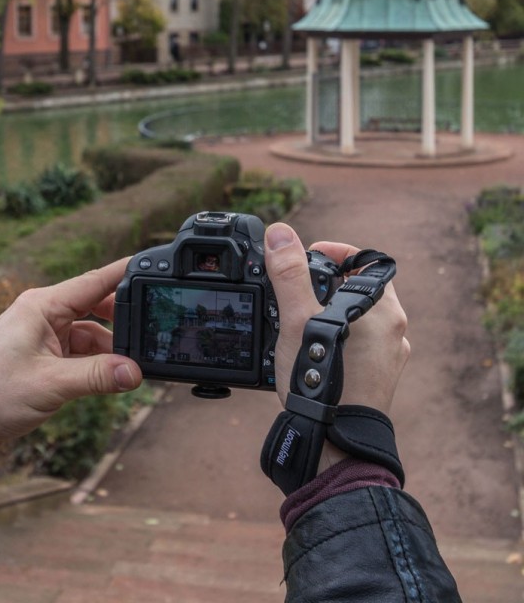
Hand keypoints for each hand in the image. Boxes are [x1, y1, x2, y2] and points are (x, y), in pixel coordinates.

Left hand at [0, 258, 141, 485]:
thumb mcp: (49, 385)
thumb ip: (95, 377)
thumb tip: (135, 373)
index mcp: (42, 306)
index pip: (95, 281)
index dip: (127, 273)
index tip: (156, 266)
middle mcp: (43, 315)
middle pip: (96, 306)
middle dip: (124, 320)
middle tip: (153, 332)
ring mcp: (42, 336)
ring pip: (90, 334)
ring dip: (109, 350)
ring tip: (131, 369)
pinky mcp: (41, 358)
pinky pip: (78, 354)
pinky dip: (95, 365)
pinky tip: (109, 380)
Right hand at [263, 223, 409, 472]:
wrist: (336, 441)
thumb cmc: (323, 380)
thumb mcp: (298, 319)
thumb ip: (289, 273)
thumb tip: (280, 233)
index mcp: (382, 308)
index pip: (364, 260)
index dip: (334, 252)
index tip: (307, 257)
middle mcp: (394, 329)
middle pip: (360, 288)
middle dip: (327, 284)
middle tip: (297, 290)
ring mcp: (389, 355)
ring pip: (359, 317)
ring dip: (331, 311)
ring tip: (299, 321)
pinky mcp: (379, 377)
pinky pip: (359, 343)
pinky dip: (337, 337)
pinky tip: (312, 351)